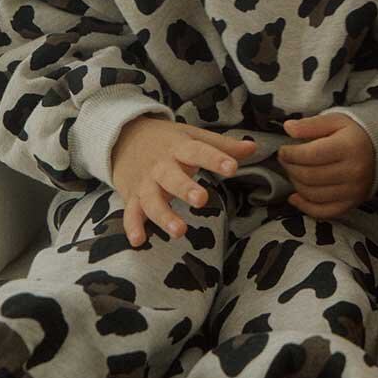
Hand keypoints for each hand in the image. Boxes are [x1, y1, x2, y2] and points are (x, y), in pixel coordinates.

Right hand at [111, 117, 254, 245]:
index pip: (199, 151)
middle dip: (185, 188)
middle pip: (172, 178)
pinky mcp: (132, 196)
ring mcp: (145, 182)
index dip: (216, 158)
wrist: (123, 137)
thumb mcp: (193, 137)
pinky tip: (139, 240)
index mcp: (179, 147)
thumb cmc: (168, 140)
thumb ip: (222, 146)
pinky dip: (132, 226)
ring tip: (180, 231)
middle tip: (202, 199)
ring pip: (152, 200)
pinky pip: (131, 213)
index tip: (232, 167)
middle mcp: (161, 165)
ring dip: (164, 216)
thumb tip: (254, 148)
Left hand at [277, 113, 375, 218]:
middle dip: (290, 168)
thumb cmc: (355, 132)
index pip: (310, 155)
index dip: (290, 154)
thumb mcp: (335, 120)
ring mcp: (353, 191)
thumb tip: (288, 128)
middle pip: (309, 176)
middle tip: (285, 160)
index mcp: (349, 147)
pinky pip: (323, 212)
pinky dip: (305, 207)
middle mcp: (353, 172)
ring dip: (296, 184)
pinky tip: (295, 197)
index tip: (283, 150)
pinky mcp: (352, 203)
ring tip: (293, 172)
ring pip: (313, 194)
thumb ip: (311, 124)